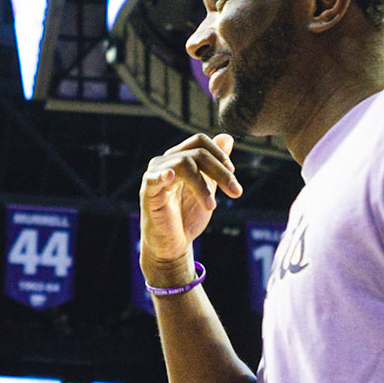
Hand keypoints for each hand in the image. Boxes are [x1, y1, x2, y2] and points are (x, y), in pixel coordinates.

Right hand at [141, 134, 240, 283]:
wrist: (173, 245)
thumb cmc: (187, 216)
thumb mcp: (207, 187)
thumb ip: (215, 164)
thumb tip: (227, 137)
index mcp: (179, 158)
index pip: (199, 142)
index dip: (219, 153)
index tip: (232, 172)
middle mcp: (166, 162)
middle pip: (197, 153)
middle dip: (221, 172)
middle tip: (236, 192)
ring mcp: (155, 175)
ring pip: (184, 163)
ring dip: (203, 184)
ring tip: (212, 206)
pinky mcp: (148, 192)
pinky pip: (155, 178)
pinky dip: (164, 174)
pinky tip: (171, 176)